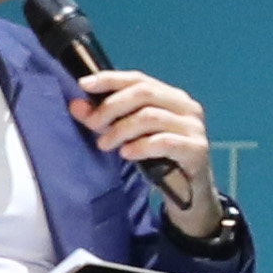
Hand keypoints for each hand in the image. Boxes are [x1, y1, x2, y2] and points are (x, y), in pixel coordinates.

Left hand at [70, 64, 211, 178]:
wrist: (189, 193)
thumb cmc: (158, 158)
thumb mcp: (130, 136)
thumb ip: (105, 119)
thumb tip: (76, 105)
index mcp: (171, 96)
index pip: (138, 79)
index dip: (110, 79)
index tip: (84, 85)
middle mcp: (185, 106)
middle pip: (144, 93)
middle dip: (112, 106)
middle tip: (92, 124)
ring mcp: (193, 127)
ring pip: (150, 116)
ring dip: (121, 129)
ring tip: (105, 144)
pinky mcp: (196, 148)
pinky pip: (164, 142)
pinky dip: (141, 146)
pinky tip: (126, 153)